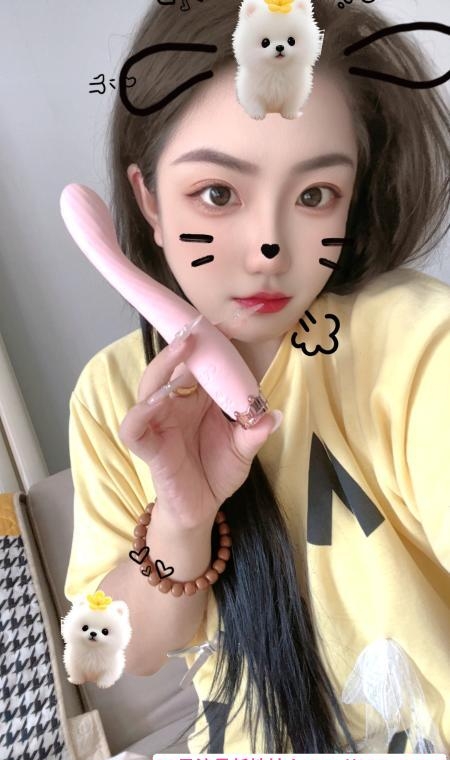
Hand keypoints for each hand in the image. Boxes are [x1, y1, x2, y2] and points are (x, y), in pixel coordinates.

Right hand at [118, 318, 280, 531]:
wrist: (202, 508)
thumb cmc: (218, 472)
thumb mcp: (243, 450)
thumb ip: (254, 433)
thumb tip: (274, 415)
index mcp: (197, 398)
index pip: (197, 364)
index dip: (206, 345)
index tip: (222, 325)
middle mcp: (175, 404)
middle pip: (169, 367)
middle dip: (181, 346)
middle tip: (197, 328)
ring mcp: (158, 423)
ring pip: (149, 388)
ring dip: (163, 368)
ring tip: (181, 351)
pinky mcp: (148, 447)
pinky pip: (134, 427)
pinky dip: (140, 413)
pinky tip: (155, 403)